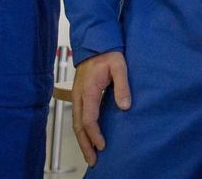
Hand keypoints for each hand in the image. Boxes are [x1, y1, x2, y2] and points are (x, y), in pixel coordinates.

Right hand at [71, 51, 130, 166]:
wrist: (95, 42)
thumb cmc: (108, 53)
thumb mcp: (119, 66)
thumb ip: (122, 86)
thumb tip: (125, 106)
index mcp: (88, 90)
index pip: (89, 118)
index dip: (95, 134)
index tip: (102, 145)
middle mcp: (79, 95)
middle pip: (78, 126)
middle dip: (85, 144)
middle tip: (93, 160)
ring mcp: (77, 95)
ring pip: (76, 123)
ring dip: (82, 140)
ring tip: (90, 154)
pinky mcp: (79, 95)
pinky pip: (77, 117)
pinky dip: (81, 131)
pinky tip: (88, 137)